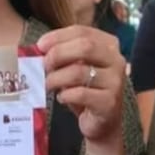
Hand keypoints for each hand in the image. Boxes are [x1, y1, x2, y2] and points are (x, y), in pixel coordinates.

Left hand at [39, 26, 126, 143]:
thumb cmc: (85, 90)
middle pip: (85, 46)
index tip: (40, 46)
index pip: (82, 31)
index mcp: (108, 45)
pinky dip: (65, 95)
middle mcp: (116, 60)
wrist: (102, 122)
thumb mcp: (74, 67)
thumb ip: (62, 54)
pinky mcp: (109, 102)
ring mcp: (116, 81)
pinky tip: (61, 98)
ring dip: (56, 78)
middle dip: (58, 54)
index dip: (58, 36)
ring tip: (47, 85)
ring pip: (79, 71)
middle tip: (43, 65)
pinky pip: (80, 94)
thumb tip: (38, 49)